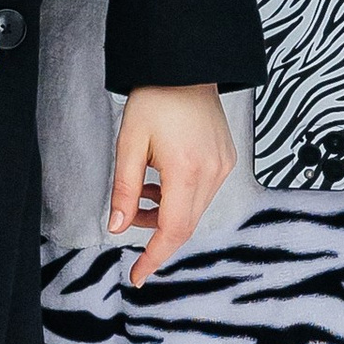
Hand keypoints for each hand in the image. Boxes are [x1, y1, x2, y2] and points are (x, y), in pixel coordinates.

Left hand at [109, 82, 236, 285]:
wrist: (185, 67)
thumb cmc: (156, 98)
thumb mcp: (129, 143)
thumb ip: (123, 189)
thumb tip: (116, 226)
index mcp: (187, 169)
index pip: (173, 230)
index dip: (155, 257)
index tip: (138, 276)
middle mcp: (212, 172)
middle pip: (185, 224)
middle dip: (154, 231)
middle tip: (127, 218)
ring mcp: (223, 166)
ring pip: (193, 210)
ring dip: (165, 213)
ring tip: (140, 192)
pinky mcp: (226, 160)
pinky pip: (203, 193)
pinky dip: (179, 198)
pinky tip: (159, 182)